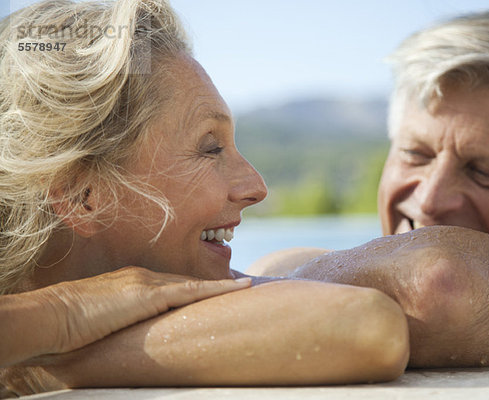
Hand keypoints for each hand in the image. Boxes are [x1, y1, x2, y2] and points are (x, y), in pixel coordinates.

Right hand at [34, 267, 251, 354]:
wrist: (51, 316)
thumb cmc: (68, 325)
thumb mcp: (100, 322)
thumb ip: (120, 324)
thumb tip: (129, 340)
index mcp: (133, 282)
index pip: (172, 285)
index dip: (195, 289)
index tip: (215, 292)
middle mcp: (143, 277)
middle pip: (188, 281)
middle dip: (213, 286)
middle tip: (241, 288)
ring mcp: (147, 283)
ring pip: (194, 284)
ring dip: (222, 287)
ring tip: (247, 287)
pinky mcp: (149, 294)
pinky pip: (191, 291)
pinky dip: (216, 289)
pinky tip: (236, 289)